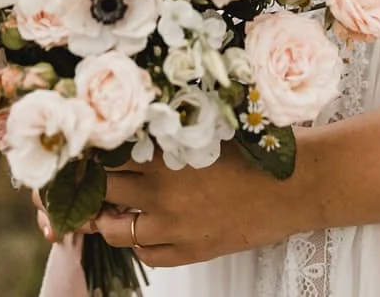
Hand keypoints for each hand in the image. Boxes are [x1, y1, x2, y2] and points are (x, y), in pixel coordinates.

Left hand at [83, 141, 312, 267]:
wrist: (296, 184)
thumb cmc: (257, 148)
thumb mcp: (207, 129)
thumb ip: (169, 131)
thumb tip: (131, 127)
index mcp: (166, 153)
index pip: (105, 155)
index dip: (89, 153)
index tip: (83, 148)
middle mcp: (163, 192)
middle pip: (103, 191)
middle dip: (90, 185)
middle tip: (85, 178)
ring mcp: (174, 226)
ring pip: (115, 229)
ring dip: (107, 217)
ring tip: (109, 206)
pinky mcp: (190, 251)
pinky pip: (147, 254)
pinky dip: (140, 241)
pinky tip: (146, 226)